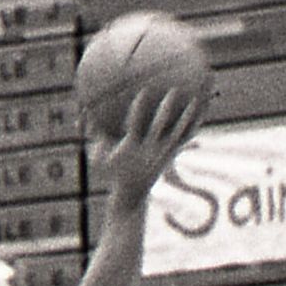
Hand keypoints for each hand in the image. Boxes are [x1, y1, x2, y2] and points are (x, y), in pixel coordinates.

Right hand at [95, 79, 210, 196]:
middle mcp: (150, 149)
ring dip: (188, 116)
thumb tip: (82, 110)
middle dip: (166, 109)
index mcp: (132, 146)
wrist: (132, 195)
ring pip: (179, 132)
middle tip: (173, 89)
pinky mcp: (171, 156)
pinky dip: (193, 127)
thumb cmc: (113, 171)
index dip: (139, 109)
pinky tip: (203, 113)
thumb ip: (91, 132)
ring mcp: (163, 153)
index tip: (143, 90)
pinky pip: (184, 140)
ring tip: (199, 99)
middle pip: (161, 126)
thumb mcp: (98, 153)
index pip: (135, 125)